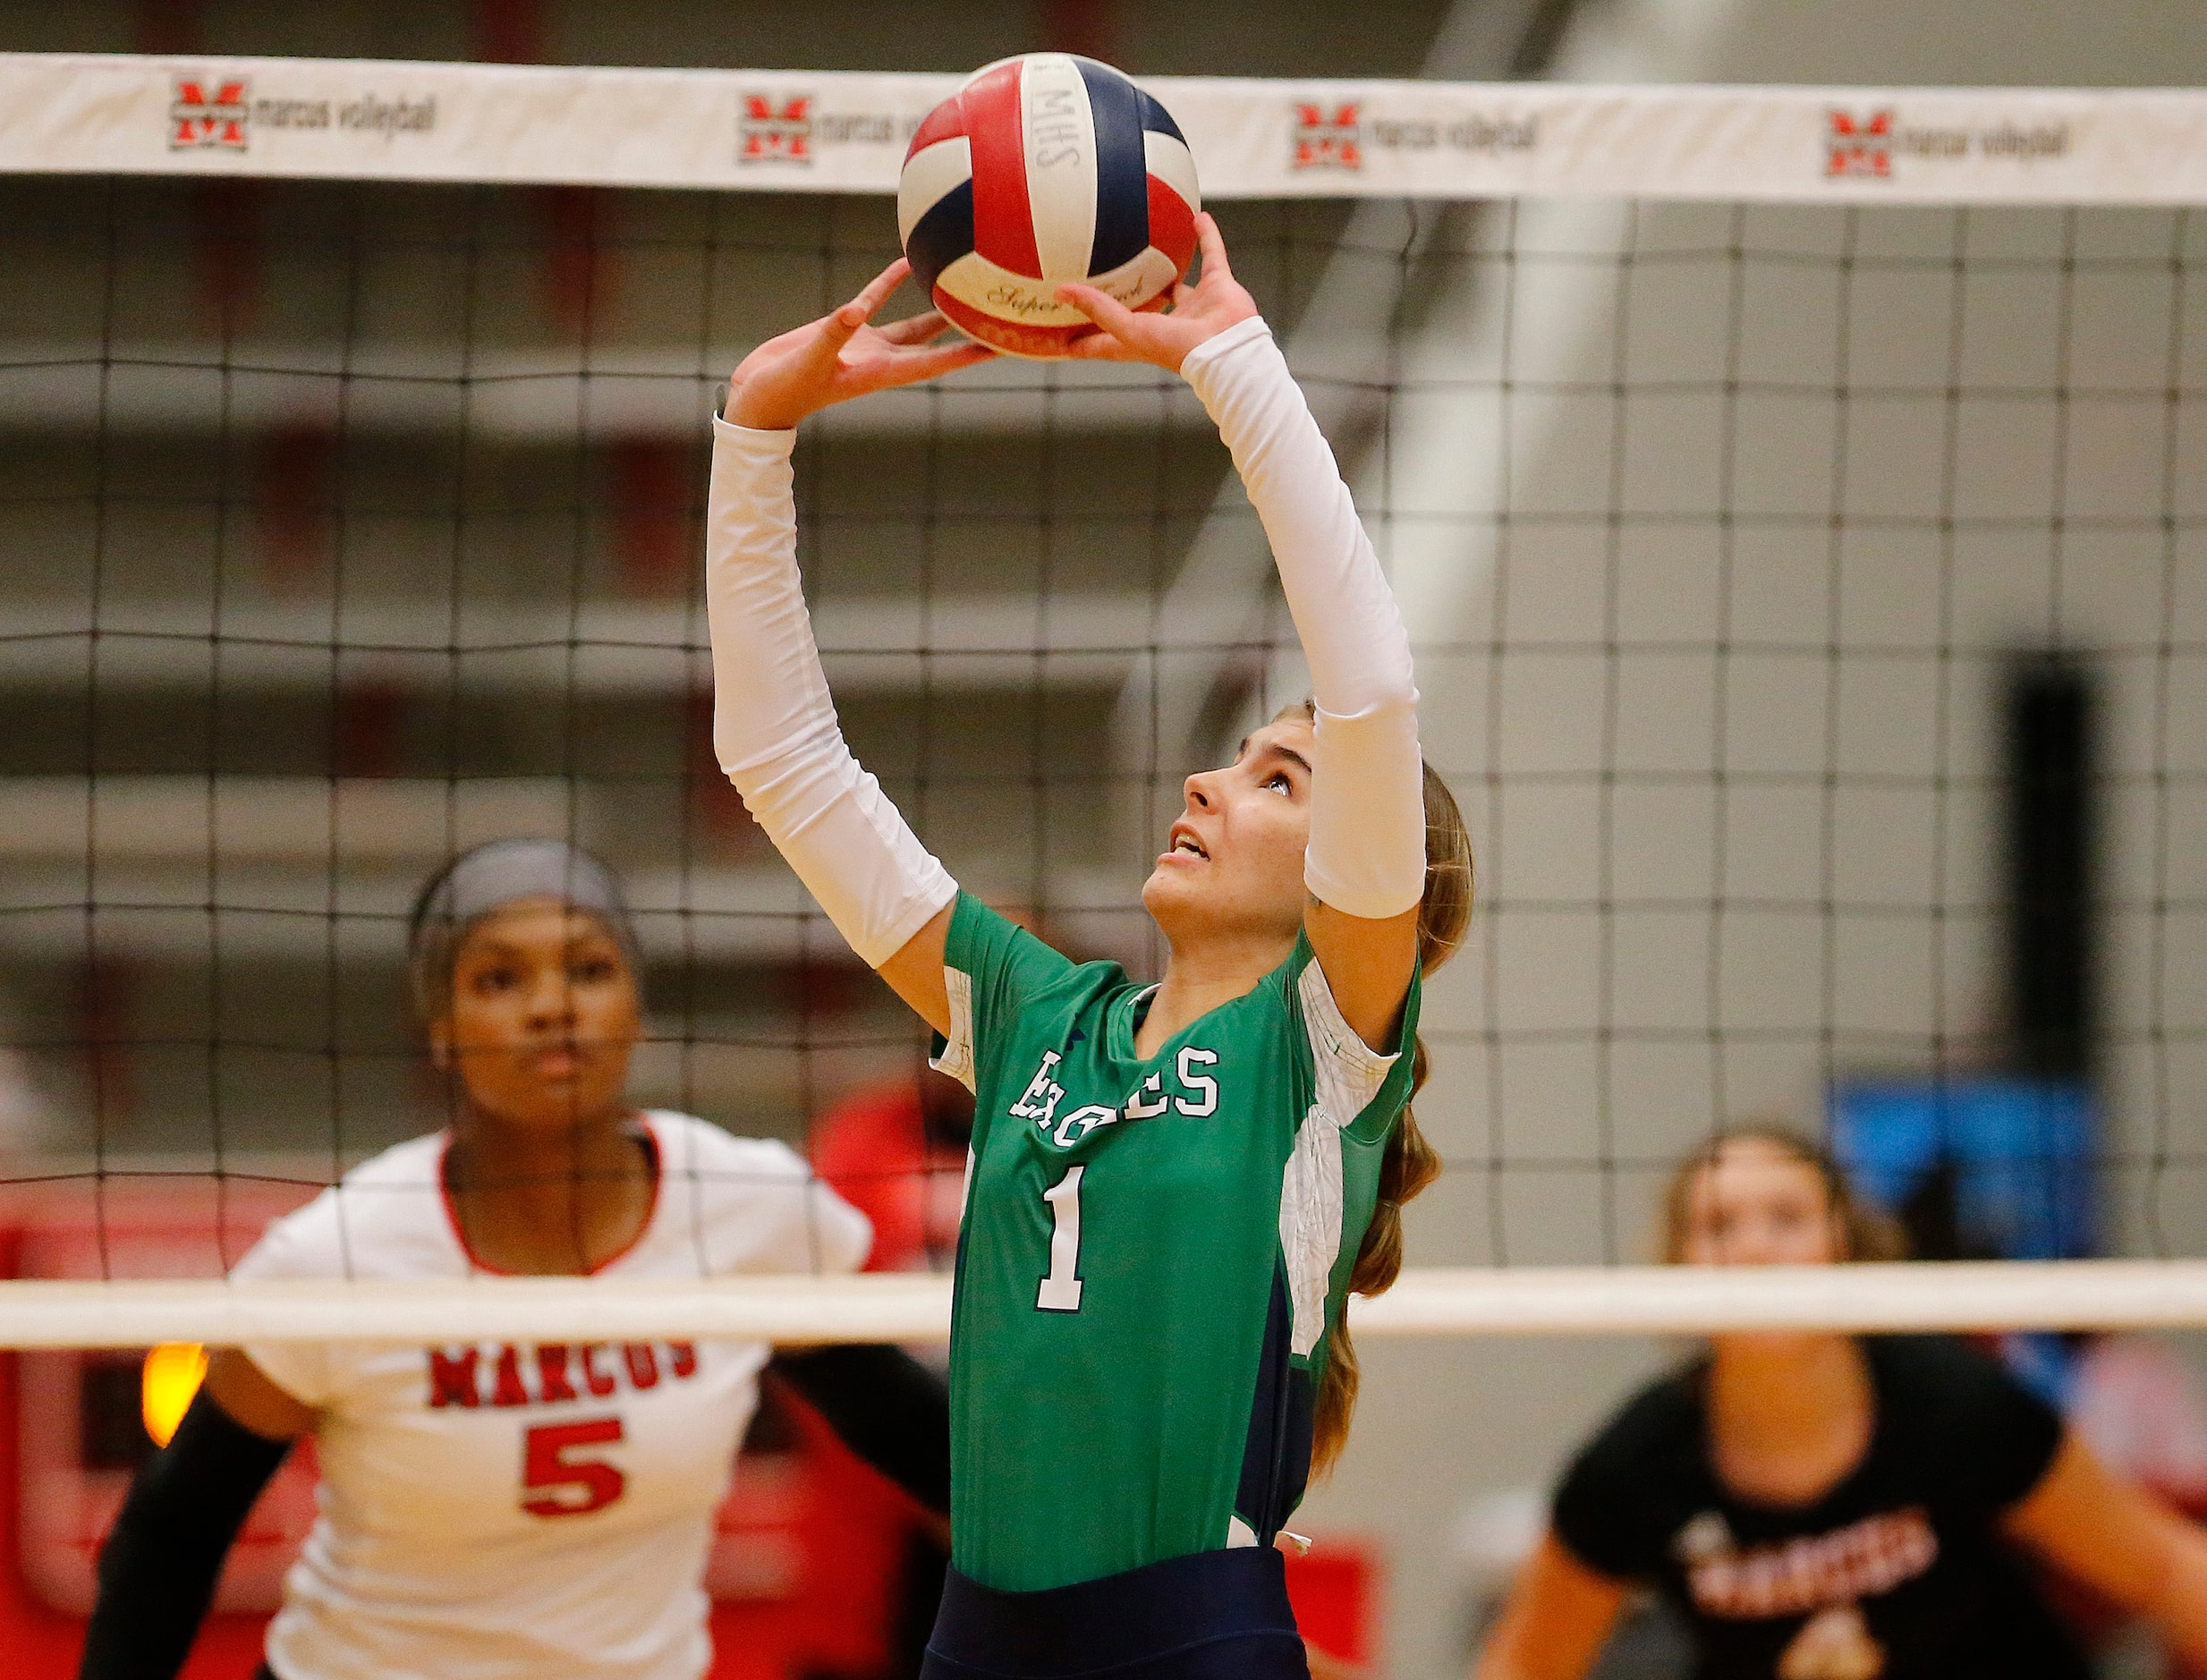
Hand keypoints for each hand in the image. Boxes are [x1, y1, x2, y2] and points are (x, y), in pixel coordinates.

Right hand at [725, 259, 994, 430]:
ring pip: (914, 322)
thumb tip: (853, 311)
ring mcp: (867, 344)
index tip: (1003, 346)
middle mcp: (883, 359)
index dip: (970, 355)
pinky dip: (890, 282)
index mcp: (881, 372)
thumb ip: (831, 337)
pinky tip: (907, 262)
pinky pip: (876, 299)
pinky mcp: (846, 328)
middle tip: (1003, 318)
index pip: (936, 363)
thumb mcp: (807, 363)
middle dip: (969, 334)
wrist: (759, 395)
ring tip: (972, 288)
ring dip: (941, 307)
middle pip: (937, 344)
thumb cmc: (783, 390)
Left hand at [1053, 213, 1257, 372]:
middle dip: (1123, 301)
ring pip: (1175, 283)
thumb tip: (1061, 292)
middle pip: (1138, 310)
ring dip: (1165, 269)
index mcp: (1142, 341)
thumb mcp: (1128, 329)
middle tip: (1103, 283)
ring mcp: (1194, 306)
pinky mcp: (1217, 287)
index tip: (1059, 338)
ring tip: (1150, 250)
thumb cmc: (1177, 347)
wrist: (1226, 348)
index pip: (1105, 341)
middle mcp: (1166, 324)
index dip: (1083, 341)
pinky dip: (1207, 237)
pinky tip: (1199, 218)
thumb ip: (1097, 309)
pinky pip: (1212, 255)